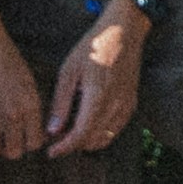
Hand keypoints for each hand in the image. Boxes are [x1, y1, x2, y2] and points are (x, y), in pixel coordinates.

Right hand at [0, 0, 48, 162]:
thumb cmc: (7, 57)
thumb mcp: (28, 80)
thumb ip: (31, 106)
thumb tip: (32, 126)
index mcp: (29, 107)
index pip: (35, 144)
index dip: (32, 142)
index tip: (28, 136)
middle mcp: (10, 116)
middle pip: (14, 154)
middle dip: (14, 148)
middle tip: (12, 139)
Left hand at [40, 1, 154, 155]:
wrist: (124, 31)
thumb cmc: (93, 47)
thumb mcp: (69, 71)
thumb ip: (61, 103)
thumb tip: (53, 131)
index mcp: (98, 97)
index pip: (81, 135)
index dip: (65, 148)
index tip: (51, 152)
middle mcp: (115, 106)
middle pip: (93, 141)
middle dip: (73, 145)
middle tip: (56, 139)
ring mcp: (126, 106)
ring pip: (105, 138)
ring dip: (87, 141)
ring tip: (70, 132)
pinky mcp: (131, 103)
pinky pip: (115, 129)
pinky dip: (100, 134)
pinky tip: (88, 123)